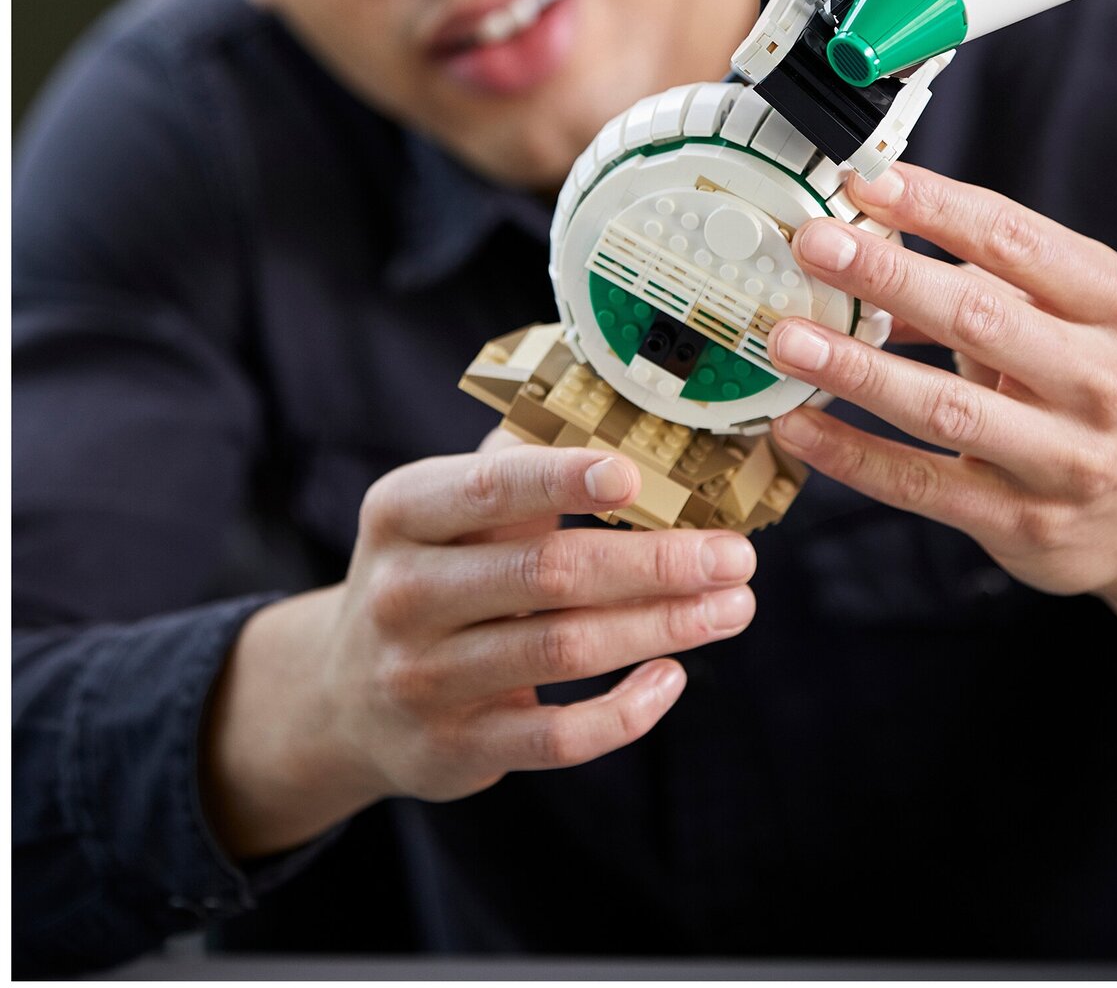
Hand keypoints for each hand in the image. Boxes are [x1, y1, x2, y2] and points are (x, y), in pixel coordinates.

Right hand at [201, 440, 755, 855]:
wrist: (344, 697)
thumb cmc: (429, 571)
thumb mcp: (440, 508)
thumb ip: (517, 461)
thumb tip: (620, 405)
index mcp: (402, 513)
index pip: (489, 488)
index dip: (562, 479)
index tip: (634, 474)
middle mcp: (404, 594)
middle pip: (548, 574)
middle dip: (656, 563)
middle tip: (735, 554)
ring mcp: (425, 679)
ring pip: (565, 650)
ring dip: (663, 626)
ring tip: (732, 606)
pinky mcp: (457, 748)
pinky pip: (558, 736)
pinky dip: (625, 710)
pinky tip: (672, 676)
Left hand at [765, 161, 1116, 714]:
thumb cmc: (1100, 382)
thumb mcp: (1082, 313)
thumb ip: (990, 275)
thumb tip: (871, 234)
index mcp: (1116, 305)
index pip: (1016, 240)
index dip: (936, 206)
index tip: (865, 179)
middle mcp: (1099, 380)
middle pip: (980, 317)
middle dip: (887, 276)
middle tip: (814, 243)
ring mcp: (1064, 459)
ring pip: (945, 408)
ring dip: (857, 369)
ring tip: (787, 338)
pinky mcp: (1023, 523)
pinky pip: (922, 485)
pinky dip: (853, 456)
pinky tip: (799, 424)